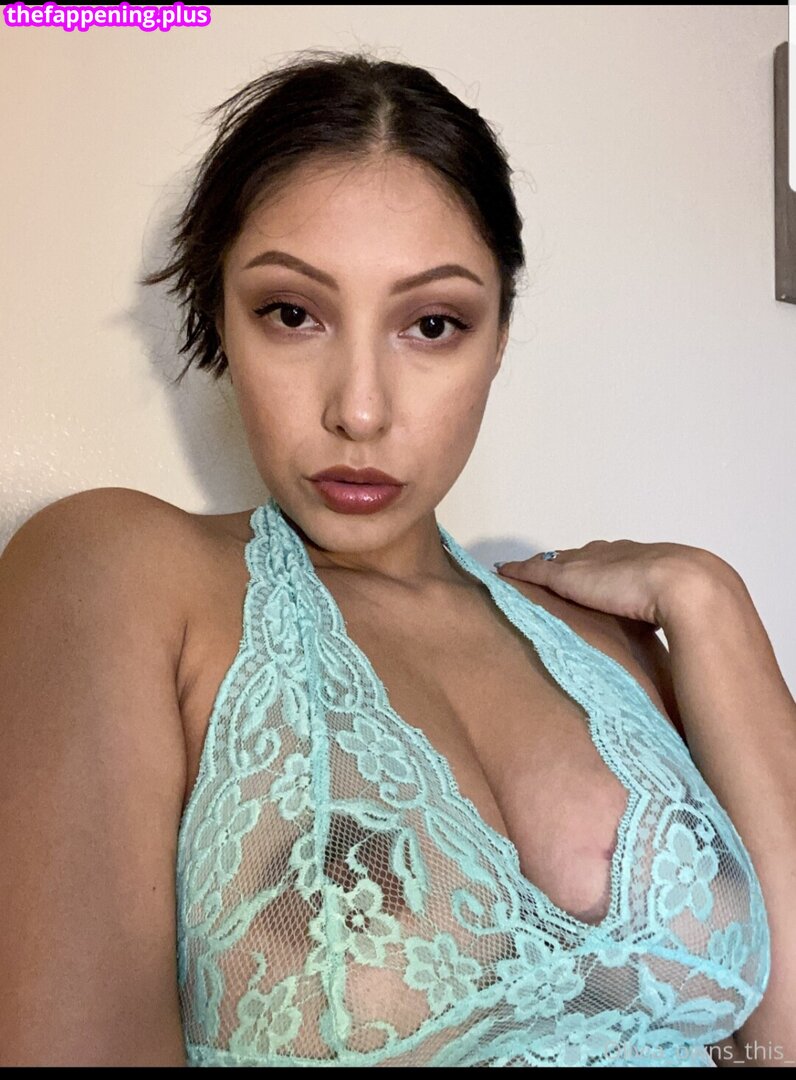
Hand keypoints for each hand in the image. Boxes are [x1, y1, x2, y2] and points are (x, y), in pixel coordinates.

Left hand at [494, 540, 723, 630]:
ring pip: (557, 560)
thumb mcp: (687, 611)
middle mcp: (615, 555)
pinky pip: (535, 570)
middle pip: (583, 556)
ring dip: (541, 567)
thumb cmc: (697, 604)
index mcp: (646, 561)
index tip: (591, 580)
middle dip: (569, 563)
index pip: (615, 563)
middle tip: (552, 576)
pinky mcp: (569, 576)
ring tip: (523, 574)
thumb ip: (678, 622)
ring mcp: (591, 563)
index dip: (600, 571)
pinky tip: (502, 574)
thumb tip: (693, 646)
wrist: (689, 589)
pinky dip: (518, 572)